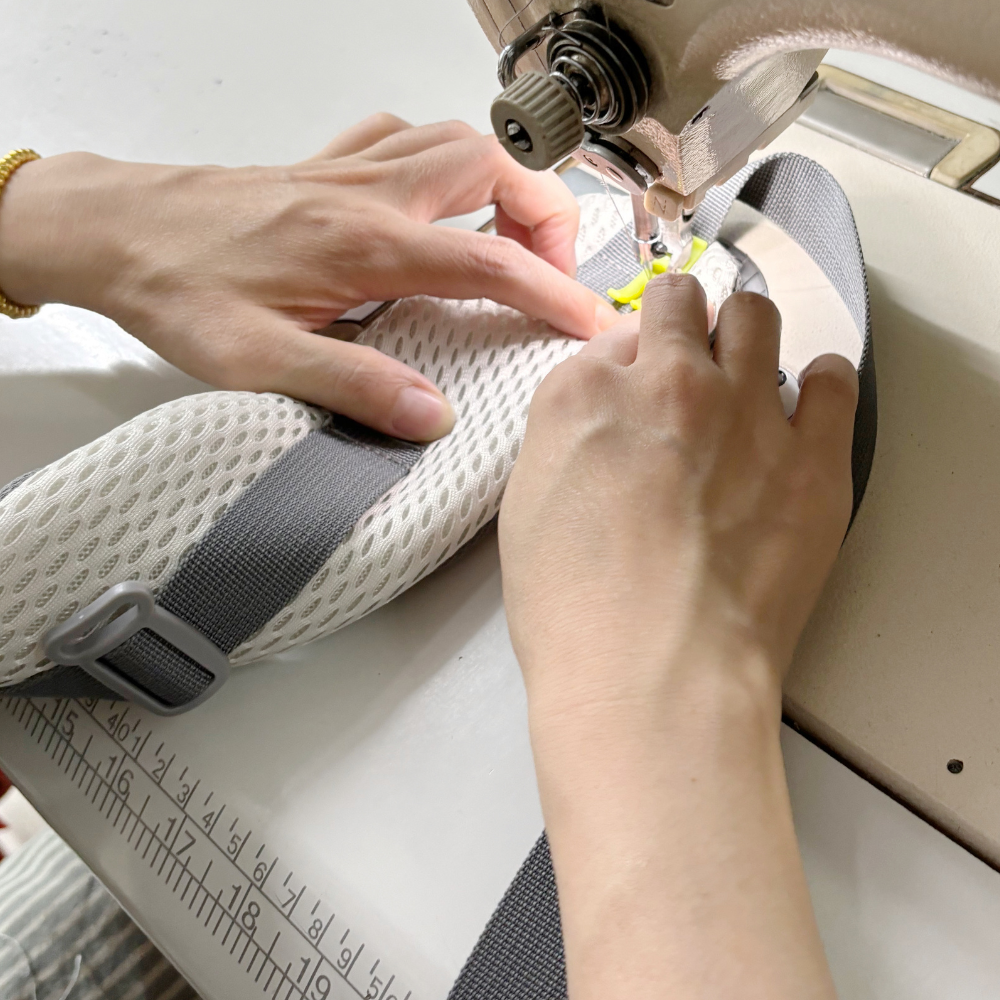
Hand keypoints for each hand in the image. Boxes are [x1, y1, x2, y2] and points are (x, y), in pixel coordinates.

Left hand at [0, 115, 617, 440]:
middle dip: (544, 215)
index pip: (488, 261)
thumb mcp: (258, 360)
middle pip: (492, 169)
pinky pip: (403, 135)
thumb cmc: (178, 290)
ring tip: (512, 233)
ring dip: (503, 179)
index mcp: (365, 244)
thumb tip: (430, 416)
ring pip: (456, 140)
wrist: (115, 231)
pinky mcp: (325, 163)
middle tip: (551, 270)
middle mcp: (368, 192)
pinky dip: (442, 157)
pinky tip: (437, 195)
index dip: (552, 292)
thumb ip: (352, 387)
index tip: (590, 321)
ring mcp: (349, 168)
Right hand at [498, 273, 857, 999]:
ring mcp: (747, 412)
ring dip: (746, 337)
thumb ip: (566, 434)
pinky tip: (804, 408)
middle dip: (684, 324)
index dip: (627, 358)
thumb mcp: (528, 507)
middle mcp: (668, 382)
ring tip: (744, 380)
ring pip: (758, 319)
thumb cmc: (574, 610)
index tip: (636, 385)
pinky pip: (834, 379)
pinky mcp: (813, 457)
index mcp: (585, 393)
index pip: (616, 333)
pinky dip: (820, 383)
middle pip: (686, 303)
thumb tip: (607, 407)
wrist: (653, 675)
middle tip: (687, 368)